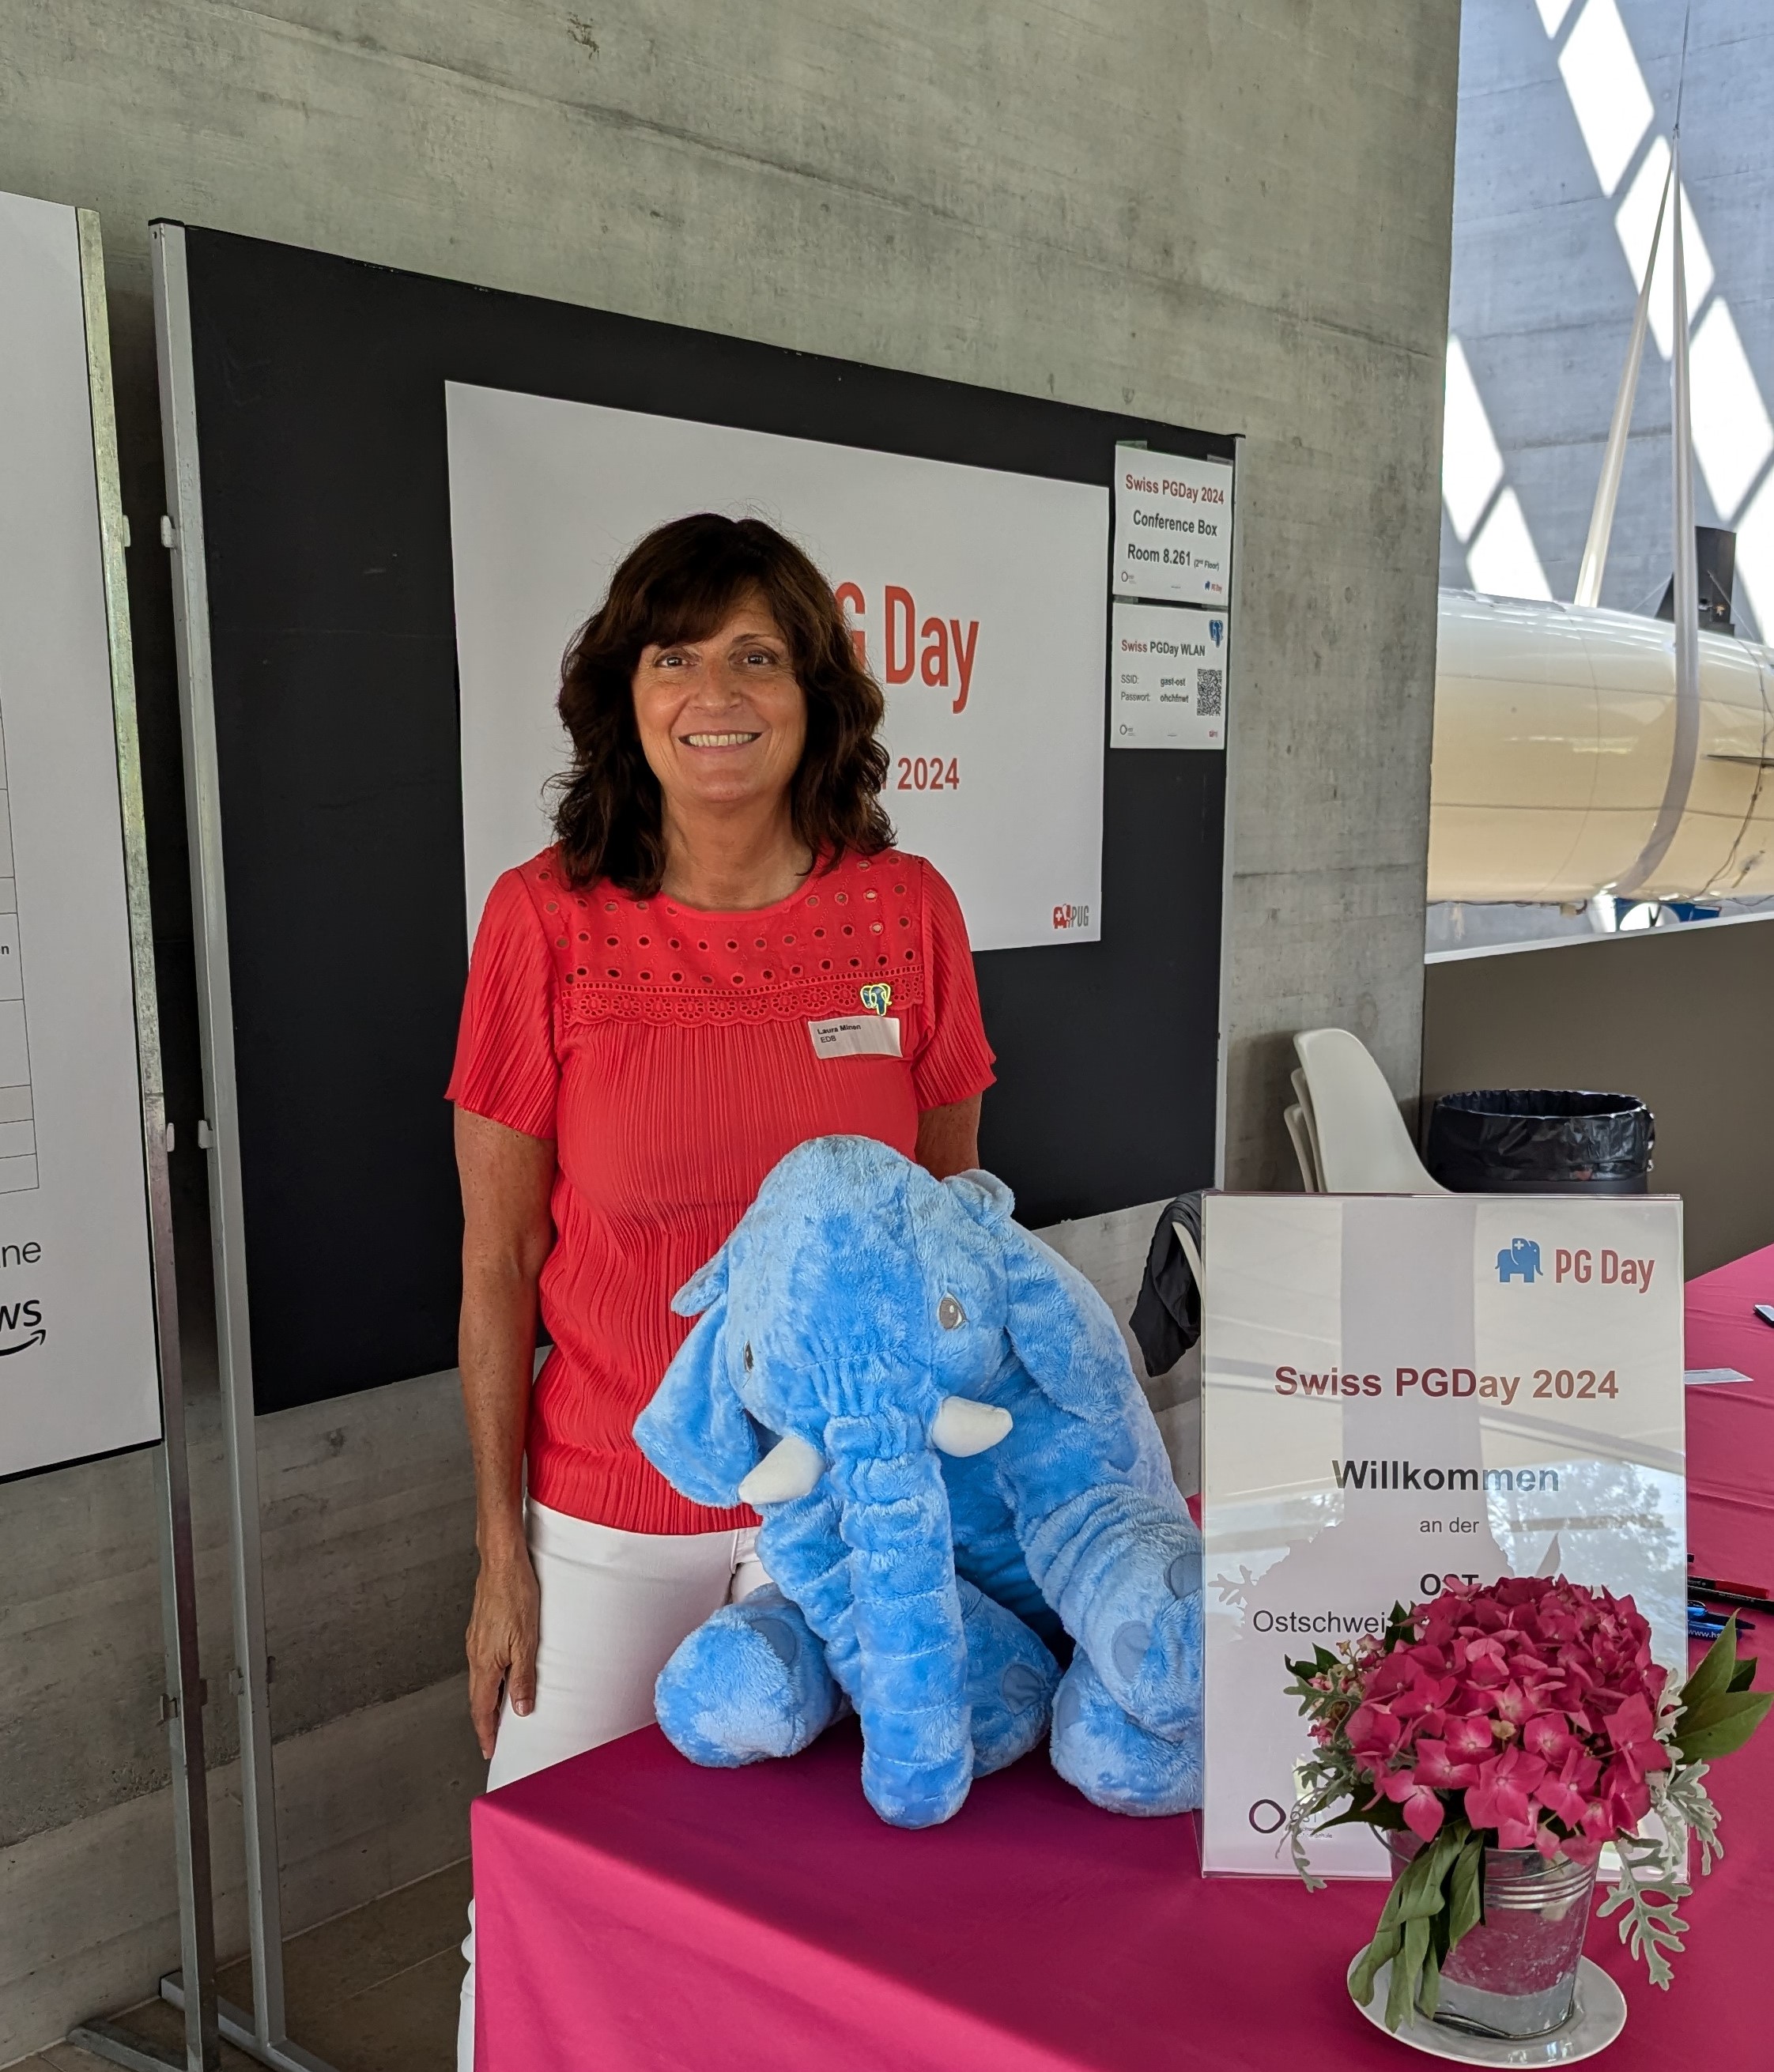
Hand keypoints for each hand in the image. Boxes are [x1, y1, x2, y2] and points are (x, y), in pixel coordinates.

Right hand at [466, 1545, 539, 1759]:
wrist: (501, 1562)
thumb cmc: (515, 1595)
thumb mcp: (526, 1641)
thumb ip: (523, 1677)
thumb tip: (522, 1708)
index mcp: (485, 1662)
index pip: (482, 1708)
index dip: (486, 1732)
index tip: (490, 1750)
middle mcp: (476, 1654)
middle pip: (478, 1697)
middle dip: (485, 1721)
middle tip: (493, 1739)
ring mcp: (476, 1640)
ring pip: (480, 1680)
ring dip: (487, 1700)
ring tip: (499, 1714)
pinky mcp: (480, 1628)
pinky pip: (482, 1664)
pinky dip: (489, 1680)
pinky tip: (500, 1676)